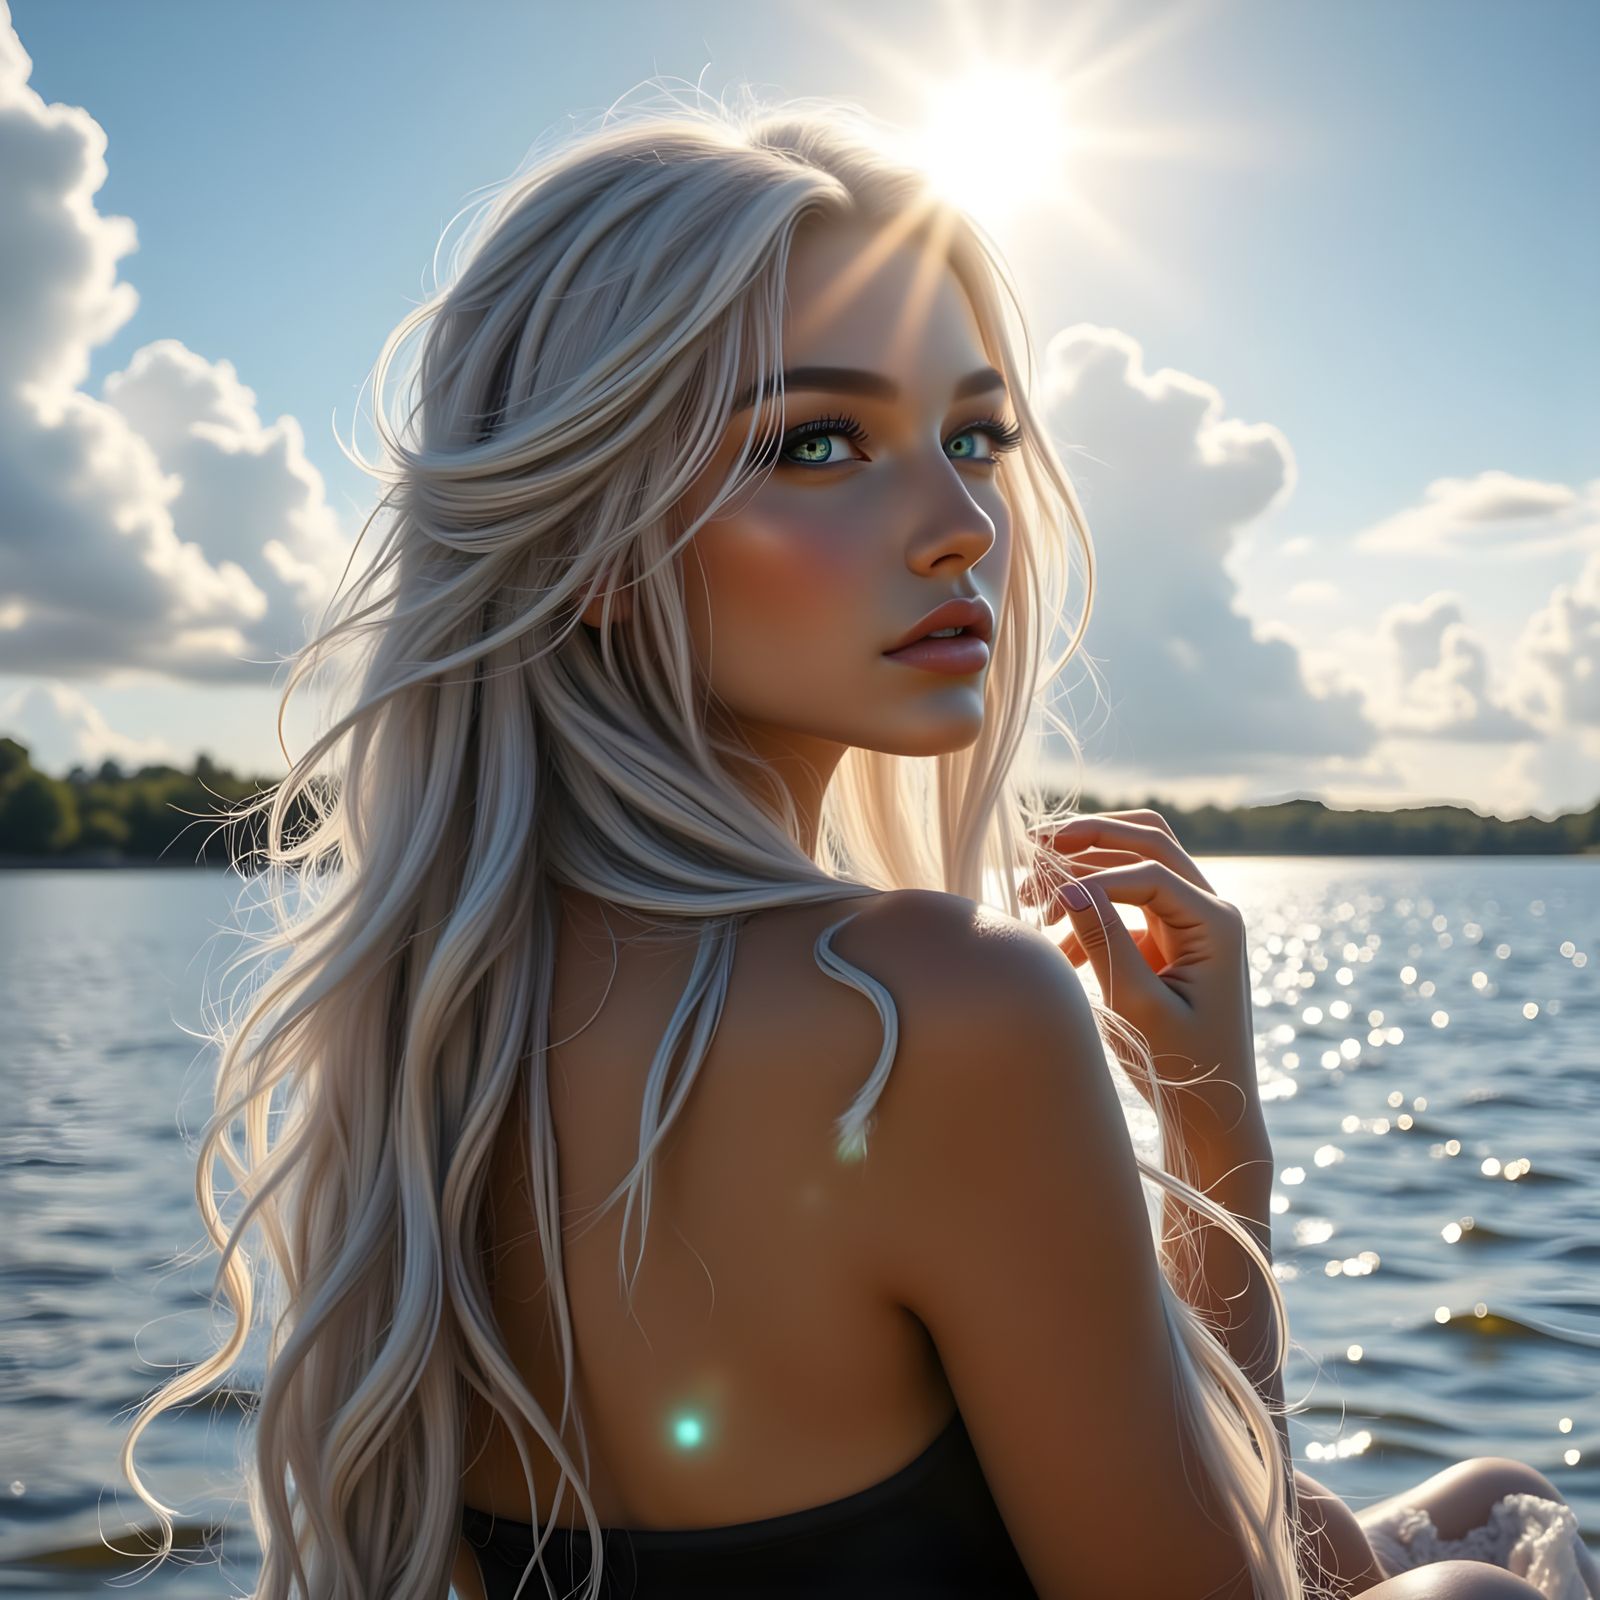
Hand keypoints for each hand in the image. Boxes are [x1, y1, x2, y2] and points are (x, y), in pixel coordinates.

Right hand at [1018, 810, 1261, 1148]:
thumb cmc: (1183, 1067)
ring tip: (1031, 888)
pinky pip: (1127, 901)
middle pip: (1148, 841)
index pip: (1149, 872)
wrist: (1212, 1113)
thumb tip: (1067, 889)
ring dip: (1085, 865)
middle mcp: (1210, 909)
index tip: (1046, 905)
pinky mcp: (1170, 939)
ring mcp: (1191, 921)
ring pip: (1138, 859)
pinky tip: (1052, 943)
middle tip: (1032, 846)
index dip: (1093, 879)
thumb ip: (1105, 943)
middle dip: (1089, 838)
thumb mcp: (1138, 1007)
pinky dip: (1089, 908)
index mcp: (1216, 923)